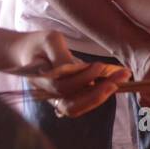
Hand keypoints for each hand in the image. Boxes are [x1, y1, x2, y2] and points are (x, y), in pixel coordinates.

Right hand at [8, 30, 128, 117]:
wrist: (27, 52)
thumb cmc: (38, 44)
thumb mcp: (49, 40)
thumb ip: (60, 54)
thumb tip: (73, 68)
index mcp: (40, 80)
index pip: (62, 87)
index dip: (83, 79)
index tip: (99, 66)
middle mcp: (48, 94)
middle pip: (72, 104)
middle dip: (98, 93)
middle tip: (120, 78)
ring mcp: (57, 98)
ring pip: (78, 108)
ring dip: (101, 95)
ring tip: (121, 79)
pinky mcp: (67, 97)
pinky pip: (82, 103)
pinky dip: (98, 95)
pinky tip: (114, 81)